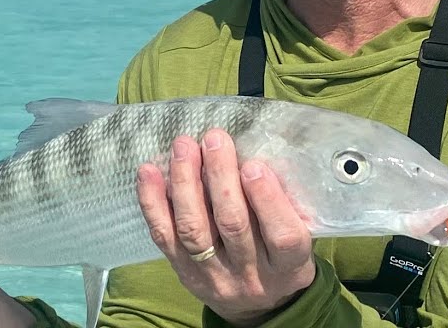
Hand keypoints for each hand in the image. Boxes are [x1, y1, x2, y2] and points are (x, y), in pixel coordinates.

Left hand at [137, 129, 316, 326]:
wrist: (256, 308)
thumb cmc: (279, 257)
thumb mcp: (298, 238)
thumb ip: (283, 206)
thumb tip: (255, 153)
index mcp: (289, 266)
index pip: (282, 236)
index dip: (267, 200)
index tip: (253, 166)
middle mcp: (251, 275)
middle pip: (233, 225)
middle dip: (221, 178)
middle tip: (214, 139)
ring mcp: (213, 277)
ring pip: (195, 230)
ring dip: (186, 183)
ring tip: (184, 148)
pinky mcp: (184, 273)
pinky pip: (164, 237)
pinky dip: (153, 202)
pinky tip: (149, 172)